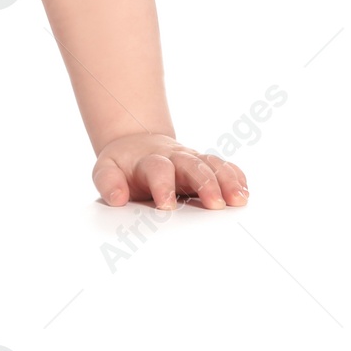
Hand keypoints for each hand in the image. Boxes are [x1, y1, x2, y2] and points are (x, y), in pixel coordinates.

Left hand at [92, 132, 248, 209]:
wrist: (136, 144)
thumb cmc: (123, 165)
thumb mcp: (106, 170)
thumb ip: (108, 183)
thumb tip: (117, 198)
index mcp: (149, 161)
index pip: (157, 170)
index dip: (163, 186)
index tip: (167, 206)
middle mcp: (174, 158)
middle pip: (192, 165)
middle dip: (205, 183)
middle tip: (215, 204)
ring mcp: (192, 159)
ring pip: (212, 165)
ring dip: (227, 181)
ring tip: (239, 200)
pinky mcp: (204, 164)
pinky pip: (224, 167)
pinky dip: (236, 177)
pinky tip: (244, 192)